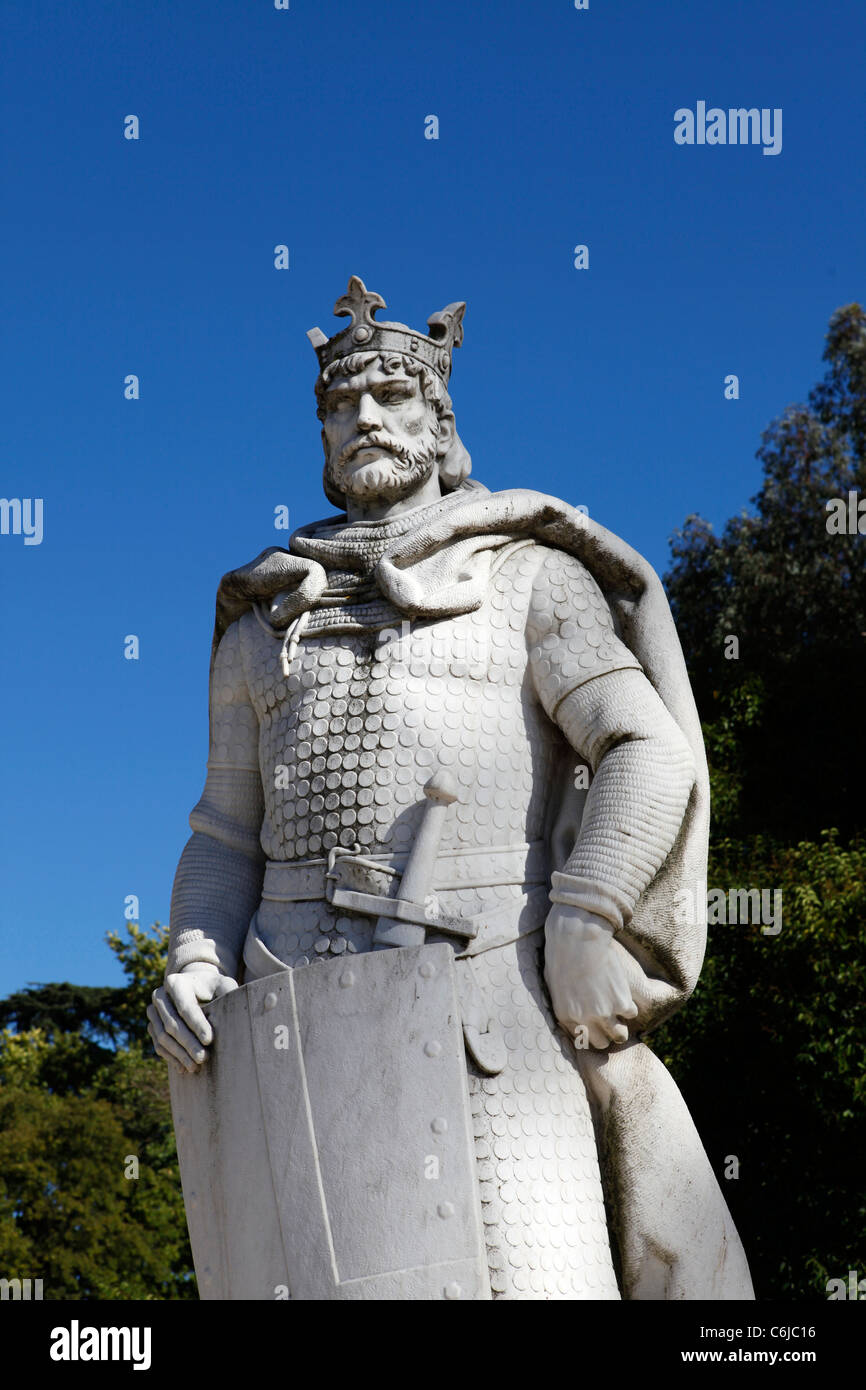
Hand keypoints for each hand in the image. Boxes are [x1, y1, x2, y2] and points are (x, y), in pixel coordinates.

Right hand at [147, 965, 238, 1073]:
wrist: (195, 989)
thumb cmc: (213, 988)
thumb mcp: (223, 985)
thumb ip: (228, 993)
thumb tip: (235, 1010)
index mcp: (176, 982)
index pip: (185, 1007)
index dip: (197, 1024)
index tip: (209, 1040)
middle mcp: (159, 995)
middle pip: (171, 1024)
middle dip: (188, 1043)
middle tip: (203, 1058)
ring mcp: (153, 1012)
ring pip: (162, 1037)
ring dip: (179, 1054)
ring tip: (195, 1066)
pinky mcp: (152, 1026)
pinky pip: (158, 1045)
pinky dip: (171, 1057)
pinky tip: (184, 1068)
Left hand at [544, 903, 637, 1048]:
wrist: (578, 938)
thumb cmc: (562, 955)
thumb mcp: (554, 984)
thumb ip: (563, 1004)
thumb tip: (573, 1015)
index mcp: (565, 1016)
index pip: (582, 1040)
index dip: (591, 1033)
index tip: (596, 1025)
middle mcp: (584, 1020)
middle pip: (601, 1043)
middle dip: (606, 1033)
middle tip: (610, 1019)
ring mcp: (604, 1013)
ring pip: (620, 1035)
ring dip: (621, 1025)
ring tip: (620, 1011)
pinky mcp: (620, 1002)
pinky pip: (632, 1013)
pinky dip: (630, 1004)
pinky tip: (623, 991)